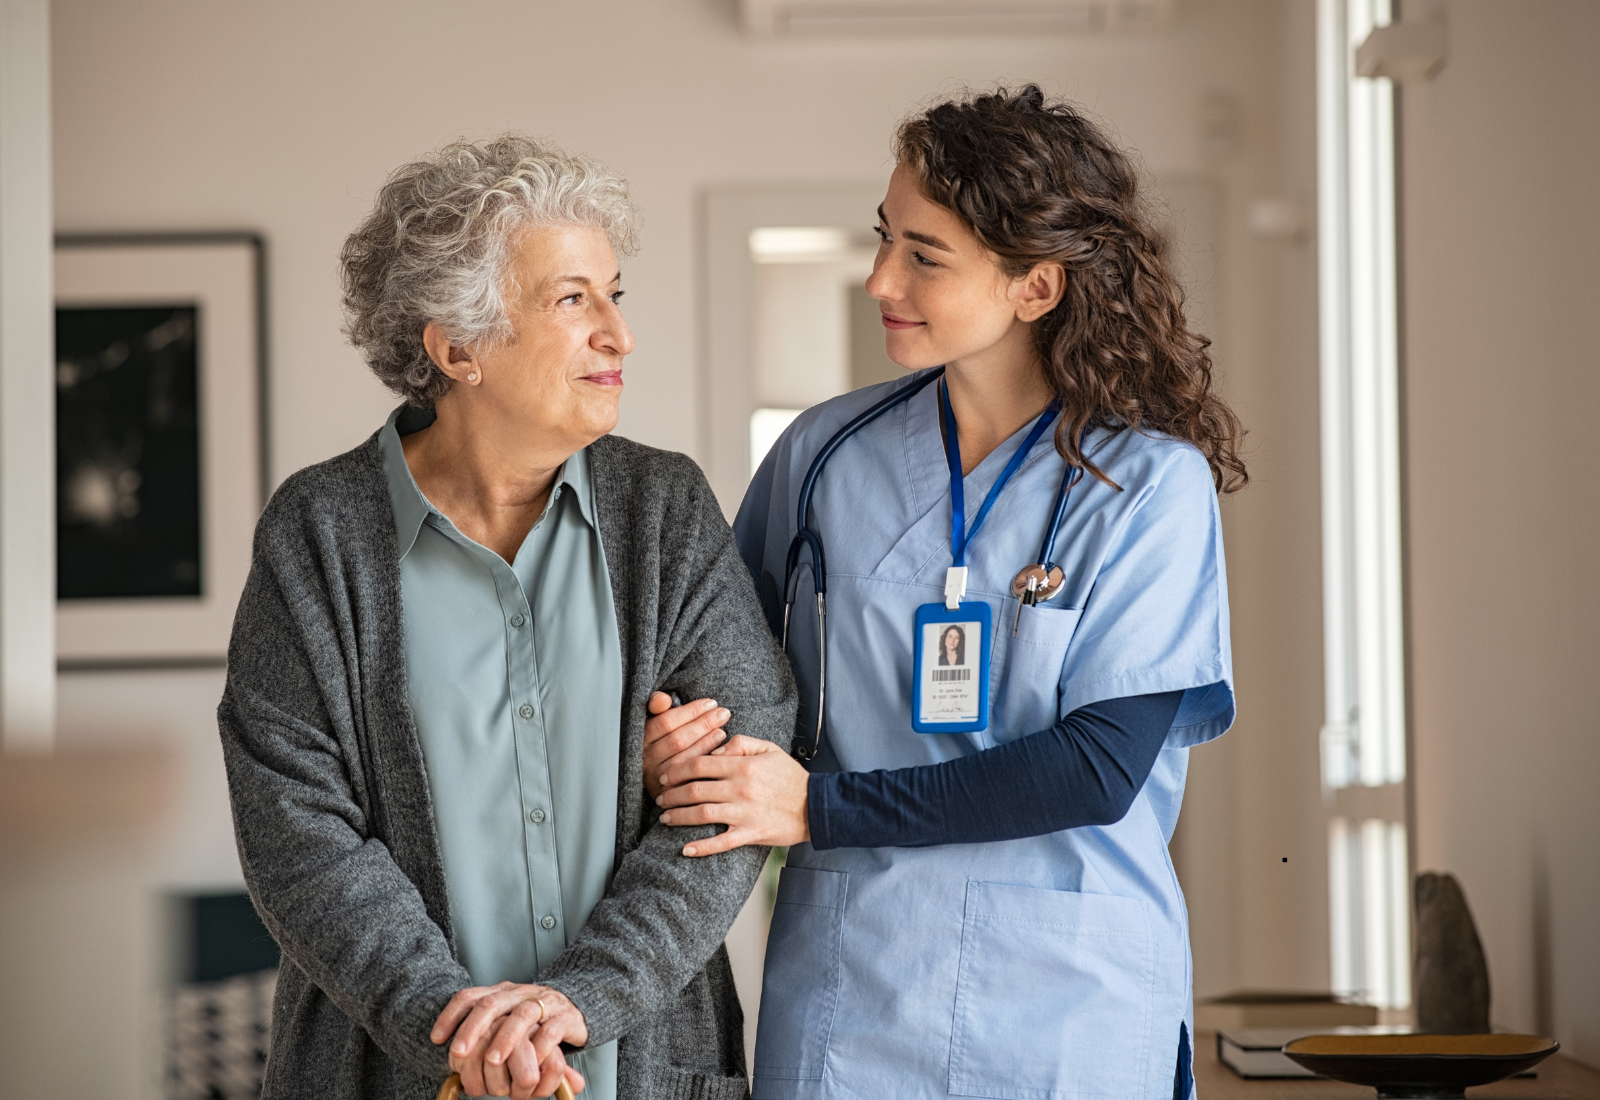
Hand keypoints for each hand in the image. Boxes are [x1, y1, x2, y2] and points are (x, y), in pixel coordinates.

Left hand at [432, 982, 587, 1097]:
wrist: (578, 1004)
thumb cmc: (534, 1019)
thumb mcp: (505, 1018)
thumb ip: (480, 1029)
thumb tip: (441, 1045)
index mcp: (502, 992)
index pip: (470, 996)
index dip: (451, 1015)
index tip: (436, 1039)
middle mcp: (520, 993)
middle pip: (492, 1003)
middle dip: (472, 1028)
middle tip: (458, 1052)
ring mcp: (544, 1003)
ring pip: (522, 1015)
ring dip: (505, 1038)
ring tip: (492, 1060)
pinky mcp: (566, 1017)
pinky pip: (551, 1031)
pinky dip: (538, 1047)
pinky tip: (529, 1063)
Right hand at [643, 692, 730, 799]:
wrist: (659, 778)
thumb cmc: (662, 740)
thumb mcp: (656, 720)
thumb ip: (656, 705)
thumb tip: (663, 699)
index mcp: (642, 738)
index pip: (665, 722)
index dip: (690, 712)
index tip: (710, 703)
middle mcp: (645, 759)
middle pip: (676, 740)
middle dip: (703, 724)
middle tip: (723, 713)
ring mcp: (656, 777)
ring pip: (683, 759)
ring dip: (706, 743)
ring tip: (722, 731)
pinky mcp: (667, 793)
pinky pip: (689, 777)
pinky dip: (704, 762)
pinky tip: (718, 753)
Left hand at [656, 734, 810, 855]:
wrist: (817, 806)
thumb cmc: (791, 777)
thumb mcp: (769, 749)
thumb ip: (740, 743)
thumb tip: (714, 750)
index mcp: (743, 766)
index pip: (700, 764)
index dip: (677, 769)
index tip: (666, 775)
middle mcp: (740, 789)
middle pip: (694, 790)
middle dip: (671, 794)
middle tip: (660, 798)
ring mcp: (744, 813)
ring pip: (701, 814)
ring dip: (679, 816)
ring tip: (665, 817)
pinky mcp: (751, 834)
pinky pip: (721, 843)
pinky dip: (701, 847)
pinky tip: (685, 849)